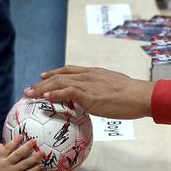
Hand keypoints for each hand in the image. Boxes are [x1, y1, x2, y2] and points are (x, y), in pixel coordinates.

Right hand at [0, 138, 41, 170]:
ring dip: (34, 158)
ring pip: (24, 164)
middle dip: (26, 147)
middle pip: (17, 154)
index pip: (7, 148)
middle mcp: (5, 165)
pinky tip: (39, 165)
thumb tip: (1, 144)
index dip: (14, 141)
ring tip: (42, 152)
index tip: (21, 135)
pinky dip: (33, 169)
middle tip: (34, 140)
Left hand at [25, 66, 153, 119]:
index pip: (70, 70)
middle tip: (30, 89)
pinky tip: (46, 98)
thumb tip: (100, 99)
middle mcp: (89, 75)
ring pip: (60, 82)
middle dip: (43, 82)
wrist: (140, 95)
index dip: (55, 73)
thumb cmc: (133, 96)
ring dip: (43, 88)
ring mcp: (88, 84)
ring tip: (31, 94)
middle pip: (60, 76)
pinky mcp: (89, 95)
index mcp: (95, 73)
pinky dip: (55, 94)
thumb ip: (104, 91)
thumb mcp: (116, 88)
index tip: (44, 76)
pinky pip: (68, 92)